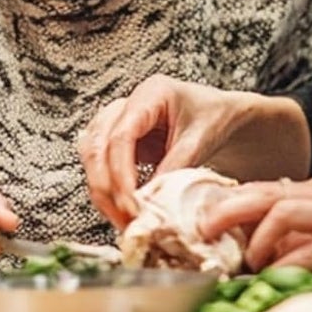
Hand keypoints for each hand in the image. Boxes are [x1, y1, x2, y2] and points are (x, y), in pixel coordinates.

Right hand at [79, 76, 256, 227]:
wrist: (220, 115)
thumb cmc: (214, 117)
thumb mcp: (202, 139)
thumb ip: (175, 166)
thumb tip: (149, 198)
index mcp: (150, 94)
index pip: (121, 134)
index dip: (120, 171)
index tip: (129, 200)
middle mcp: (127, 105)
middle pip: (96, 144)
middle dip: (104, 185)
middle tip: (123, 216)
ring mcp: (118, 121)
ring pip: (91, 154)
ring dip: (101, 189)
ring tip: (120, 217)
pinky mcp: (118, 141)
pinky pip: (100, 164)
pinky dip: (106, 188)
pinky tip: (119, 208)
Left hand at [199, 175, 311, 276]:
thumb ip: (300, 238)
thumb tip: (253, 254)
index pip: (265, 188)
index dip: (230, 202)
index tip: (201, 220)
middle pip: (267, 192)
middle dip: (230, 209)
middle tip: (204, 230)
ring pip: (286, 212)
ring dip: (259, 239)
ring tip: (250, 263)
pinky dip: (290, 262)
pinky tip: (276, 276)